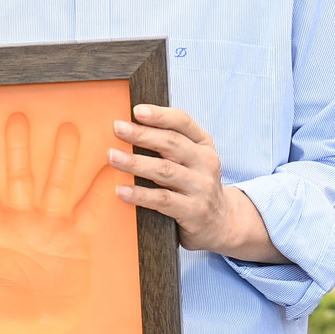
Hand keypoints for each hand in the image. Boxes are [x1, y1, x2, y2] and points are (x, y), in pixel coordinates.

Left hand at [0, 112, 115, 333]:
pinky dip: (101, 191)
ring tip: (68, 128)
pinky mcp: (76, 241)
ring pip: (56, 185)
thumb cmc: (2, 317)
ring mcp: (52, 228)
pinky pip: (90, 211)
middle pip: (20, 177)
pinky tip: (112, 167)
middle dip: (17, 149)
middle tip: (16, 116)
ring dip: (62, 158)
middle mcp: (24, 222)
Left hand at [110, 104, 286, 262]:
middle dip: (142, 134)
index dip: (159, 115)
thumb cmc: (195, 184)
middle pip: (171, 143)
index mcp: (203, 144)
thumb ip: (171, 143)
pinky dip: (140, 194)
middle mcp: (206, 162)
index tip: (136, 110)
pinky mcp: (193, 211)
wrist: (222, 222)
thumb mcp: (192, 159)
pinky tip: (121, 190)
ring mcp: (201, 187)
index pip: (183, 122)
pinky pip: (162, 200)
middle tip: (117, 128)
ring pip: (165, 170)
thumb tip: (130, 126)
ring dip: (136, 162)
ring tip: (112, 156)